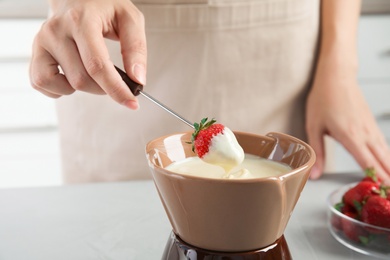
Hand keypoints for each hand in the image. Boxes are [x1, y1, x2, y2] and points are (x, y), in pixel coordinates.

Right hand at [29, 0, 146, 109]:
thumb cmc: (105, 7)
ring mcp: (42, 42)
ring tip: (92, 73)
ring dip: (84, 89)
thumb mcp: (130, 19)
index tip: (131, 103)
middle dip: (104, 89)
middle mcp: (56, 30)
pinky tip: (73, 77)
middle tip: (115, 80)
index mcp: (81, 20)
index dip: (116, 89)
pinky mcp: (35, 52)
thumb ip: (136, 48)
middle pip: (81, 80)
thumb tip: (137, 79)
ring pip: (64, 85)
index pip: (97, 66)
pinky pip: (41, 83)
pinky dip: (60, 89)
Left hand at [306, 57, 389, 182]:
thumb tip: (314, 175)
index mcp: (350, 136)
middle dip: (389, 180)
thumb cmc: (323, 99)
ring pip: (387, 153)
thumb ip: (317, 153)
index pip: (369, 164)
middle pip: (384, 162)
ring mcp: (371, 128)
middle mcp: (365, 134)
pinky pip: (384, 144)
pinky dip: (388, 158)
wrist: (337, 76)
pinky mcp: (372, 123)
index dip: (378, 181)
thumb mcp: (314, 127)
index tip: (385, 194)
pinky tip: (388, 164)